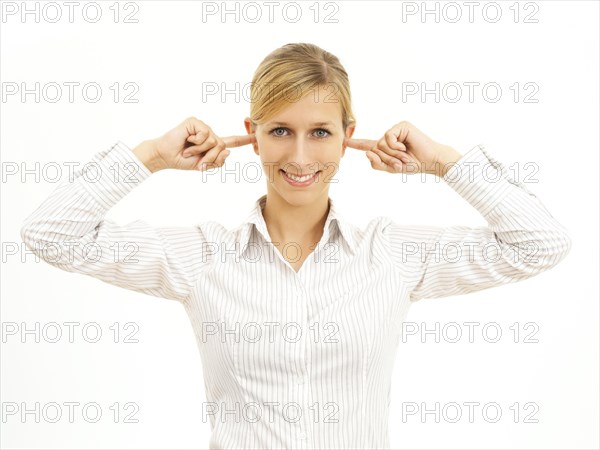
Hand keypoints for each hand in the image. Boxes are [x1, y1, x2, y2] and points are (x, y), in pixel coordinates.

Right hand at [136, 116, 255, 171]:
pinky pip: (205, 134)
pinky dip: (196, 142)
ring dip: (200, 150)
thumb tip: (228, 151)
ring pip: (214, 141)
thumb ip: (217, 162)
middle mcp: (209, 133)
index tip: (257, 136)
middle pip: (222, 146)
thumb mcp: (203, 166)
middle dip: (209, 157)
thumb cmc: (182, 161)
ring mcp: (202, 127)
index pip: (232, 141)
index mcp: (213, 143)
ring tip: (188, 150)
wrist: (166, 157)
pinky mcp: (194, 122)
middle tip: (194, 158)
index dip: (244, 140)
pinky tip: (187, 141)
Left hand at [344, 121, 461, 176]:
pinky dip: (395, 145)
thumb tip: (367, 152)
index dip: (356, 144)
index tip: (344, 141)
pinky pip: (388, 137)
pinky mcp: (401, 126)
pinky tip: (404, 147)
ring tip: (404, 156)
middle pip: (375, 149)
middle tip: (401, 162)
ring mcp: (395, 130)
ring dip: (392, 154)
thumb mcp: (392, 169)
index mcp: (385, 147)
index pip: (368, 145)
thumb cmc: (414, 164)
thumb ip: (377, 164)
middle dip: (387, 159)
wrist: (430, 161)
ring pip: (380, 144)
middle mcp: (388, 137)